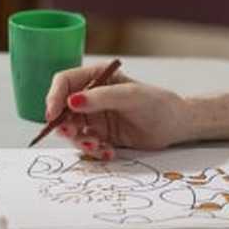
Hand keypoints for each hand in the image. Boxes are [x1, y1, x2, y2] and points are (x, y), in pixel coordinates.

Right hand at [45, 63, 192, 157]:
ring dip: (81, 141)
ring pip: (72, 130)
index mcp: (96, 77)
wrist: (176, 125)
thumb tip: (72, 101)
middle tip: (75, 136)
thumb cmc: (157, 103)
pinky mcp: (101, 135)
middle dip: (65, 125)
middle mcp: (91, 96)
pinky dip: (94, 150)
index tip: (53, 115)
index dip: (54, 97)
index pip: (64, 82)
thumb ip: (101, 98)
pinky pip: (86, 144)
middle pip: (63, 110)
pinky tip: (108, 151)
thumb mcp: (130, 96)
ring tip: (98, 146)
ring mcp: (95, 116)